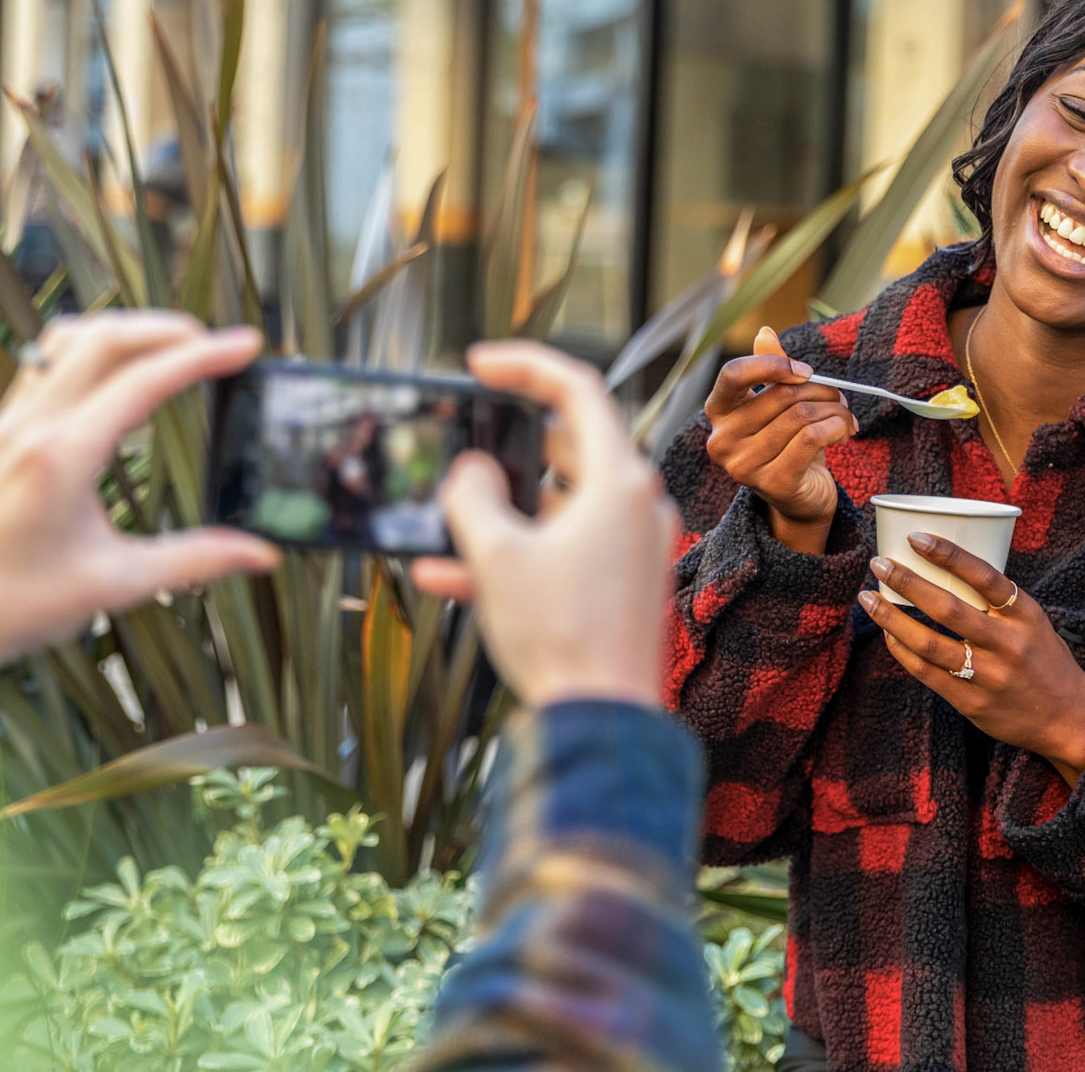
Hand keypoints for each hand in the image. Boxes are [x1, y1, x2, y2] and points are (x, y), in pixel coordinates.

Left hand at [0, 313, 279, 681]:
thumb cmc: (17, 606)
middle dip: (169, 330)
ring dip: (128, 332)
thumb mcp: (117, 585)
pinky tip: (123, 376)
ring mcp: (10, 423)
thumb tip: (262, 555)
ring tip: (174, 347)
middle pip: (105, 339)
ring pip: (70, 340)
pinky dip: (95, 351)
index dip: (203, 357)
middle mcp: (30, 427)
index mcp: (60, 458)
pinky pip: (48, 363)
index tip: (247, 346)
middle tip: (219, 344)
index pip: (143, 381)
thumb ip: (196, 560)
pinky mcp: (1, 431)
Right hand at [411, 342, 677, 708]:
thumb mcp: (496, 556)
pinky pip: (565, 550)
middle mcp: (638, 506)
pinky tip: (445, 574)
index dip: (525, 366)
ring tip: (451, 515)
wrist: (603, 720)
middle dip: (514, 442)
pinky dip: (517, 552)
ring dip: (506, 506)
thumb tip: (472, 471)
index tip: (480, 364)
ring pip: (563, 502)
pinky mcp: (623, 584)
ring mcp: (634, 546)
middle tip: (472, 435)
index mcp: (620, 482)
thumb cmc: (559, 635)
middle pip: (574, 445)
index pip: (578, 390)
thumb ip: (472, 498)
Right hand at [702, 325, 856, 553]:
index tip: (805, 371)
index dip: (772, 364)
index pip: (734, 374)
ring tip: (845, 415)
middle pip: (781, 395)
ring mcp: (744, 465)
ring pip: (801, 416)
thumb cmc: (788, 445)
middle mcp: (722, 440)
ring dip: (834, 410)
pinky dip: (837, 427)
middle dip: (820, 390)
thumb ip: (770, 370)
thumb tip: (764, 332)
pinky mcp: (773, 482)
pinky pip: (812, 438)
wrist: (800, 499)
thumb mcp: (778, 405)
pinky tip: (845, 431)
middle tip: (838, 395)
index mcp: (718, 413)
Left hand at [862, 535, 1084, 786]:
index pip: (985, 576)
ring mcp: (988, 675)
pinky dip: (902, 651)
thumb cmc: (1045, 660)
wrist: (1069, 720)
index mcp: (1025, 615)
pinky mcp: (972, 702)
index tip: (915, 537)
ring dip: (892, 618)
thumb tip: (945, 570)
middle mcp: (1007, 644)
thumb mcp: (1033, 622)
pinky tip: (888, 634)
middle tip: (879, 564)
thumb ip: (998, 602)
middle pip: (948, 608)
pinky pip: (927, 673)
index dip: (949, 554)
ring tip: (869, 599)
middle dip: (907, 582)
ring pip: (929, 643)